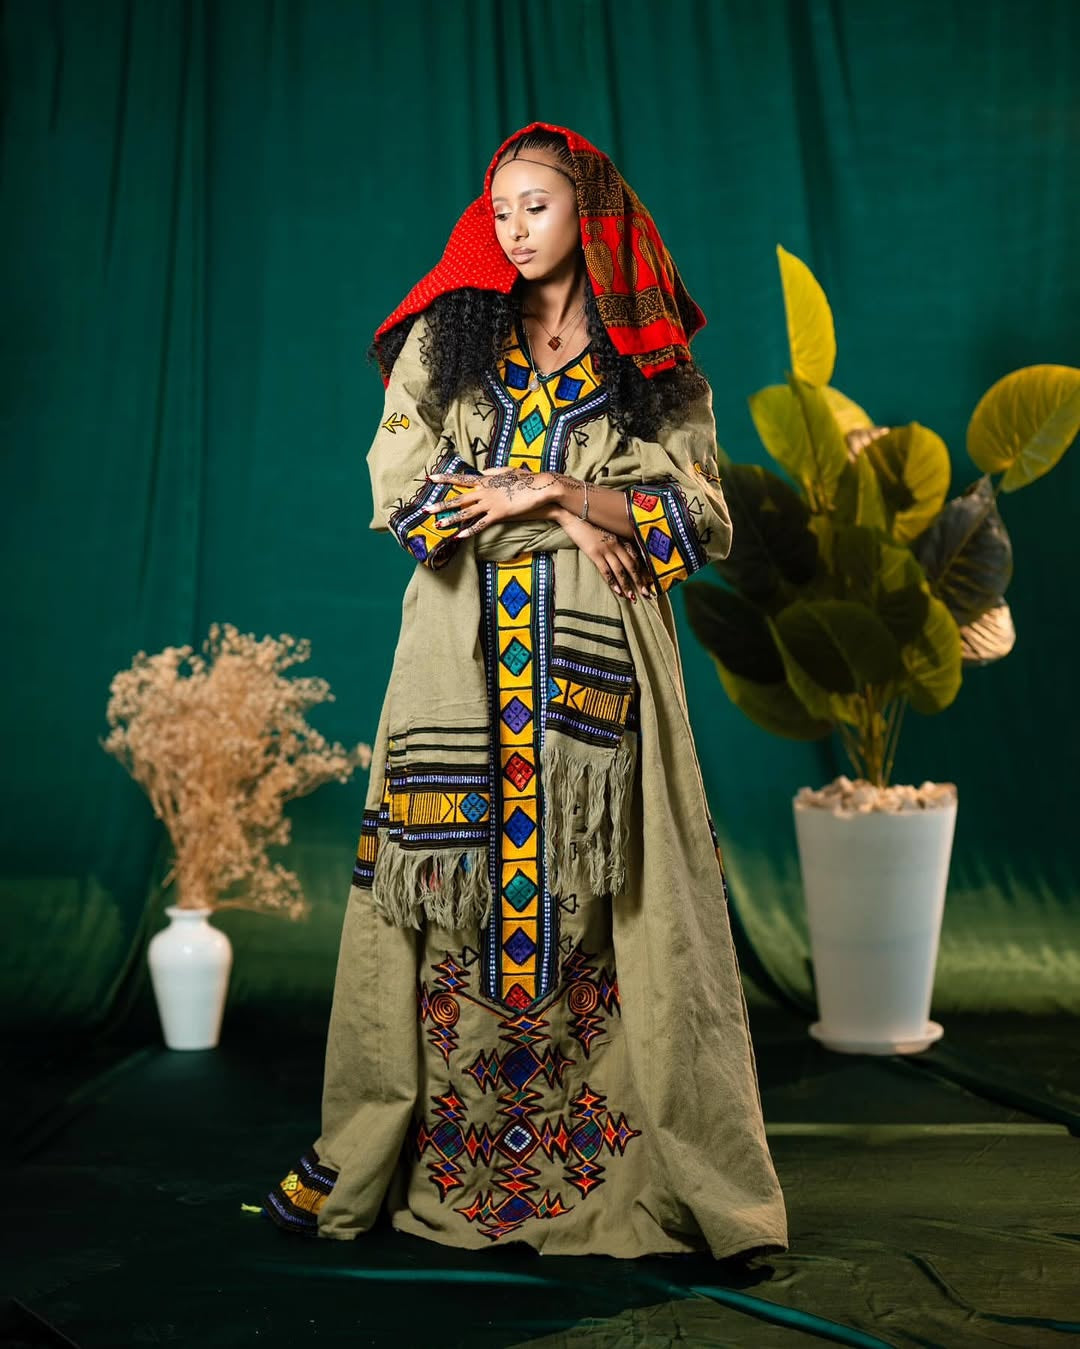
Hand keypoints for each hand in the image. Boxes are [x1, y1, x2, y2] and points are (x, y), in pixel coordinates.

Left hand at [423, 466, 575, 537]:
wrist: (541, 487)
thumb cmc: (527, 479)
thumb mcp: (508, 471)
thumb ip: (494, 472)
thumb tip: (484, 472)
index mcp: (486, 480)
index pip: (462, 479)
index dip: (446, 478)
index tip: (431, 478)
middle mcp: (485, 491)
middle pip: (459, 498)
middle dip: (441, 504)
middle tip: (426, 509)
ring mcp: (491, 503)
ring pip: (466, 512)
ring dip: (451, 520)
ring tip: (438, 525)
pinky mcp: (499, 514)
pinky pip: (481, 524)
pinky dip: (470, 530)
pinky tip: (460, 536)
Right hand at [556, 508, 655, 601]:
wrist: (572, 514)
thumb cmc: (587, 522)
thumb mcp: (604, 530)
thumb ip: (613, 540)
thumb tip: (618, 553)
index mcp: (619, 538)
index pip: (635, 557)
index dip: (643, 570)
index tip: (649, 582)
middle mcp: (616, 544)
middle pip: (632, 565)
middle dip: (640, 581)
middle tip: (647, 594)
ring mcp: (606, 548)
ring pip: (621, 570)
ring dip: (628, 586)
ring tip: (633, 598)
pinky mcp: (594, 552)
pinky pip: (606, 570)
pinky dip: (613, 582)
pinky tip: (618, 592)